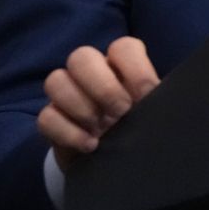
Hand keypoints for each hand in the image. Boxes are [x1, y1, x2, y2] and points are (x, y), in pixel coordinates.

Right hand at [38, 37, 158, 166]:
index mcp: (121, 66)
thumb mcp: (155, 114)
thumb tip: (162, 100)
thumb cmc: (142, 129)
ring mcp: (68, 96)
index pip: (123, 47)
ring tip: (103, 129)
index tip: (146, 96)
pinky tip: (91, 146)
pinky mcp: (53, 122)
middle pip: (81, 56)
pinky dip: (68, 132)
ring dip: (81, 106)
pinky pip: (46, 117)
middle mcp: (92, 74)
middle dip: (102, 85)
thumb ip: (160, 101)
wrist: (118, 162)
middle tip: (122, 112)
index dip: (135, 69)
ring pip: (56, 81)